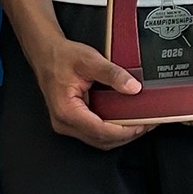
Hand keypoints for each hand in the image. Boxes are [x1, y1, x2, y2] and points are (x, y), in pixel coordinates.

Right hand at [32, 37, 151, 150]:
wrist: (45, 53)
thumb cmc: (61, 57)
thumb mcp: (89, 60)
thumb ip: (112, 74)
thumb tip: (132, 87)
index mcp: (66, 110)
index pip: (101, 131)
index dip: (124, 131)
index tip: (142, 124)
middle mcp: (64, 122)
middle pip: (101, 140)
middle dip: (126, 135)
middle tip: (146, 124)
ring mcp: (67, 124)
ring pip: (99, 140)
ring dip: (120, 135)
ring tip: (139, 123)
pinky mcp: (72, 122)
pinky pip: (95, 133)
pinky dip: (111, 130)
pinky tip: (124, 121)